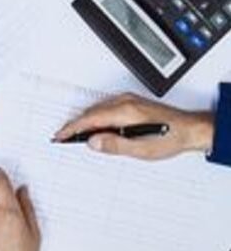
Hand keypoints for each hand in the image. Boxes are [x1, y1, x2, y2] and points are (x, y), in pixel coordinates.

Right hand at [55, 93, 213, 158]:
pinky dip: (97, 117)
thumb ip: (115, 145)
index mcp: (125, 112)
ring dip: (86, 122)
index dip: (72, 129)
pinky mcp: (131, 102)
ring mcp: (128, 100)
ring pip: (98, 110)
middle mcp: (125, 102)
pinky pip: (106, 108)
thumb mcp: (142, 149)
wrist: (191, 129)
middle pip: (91, 113)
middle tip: (64, 138)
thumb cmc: (171, 138)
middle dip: (76, 125)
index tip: (60, 136)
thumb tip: (93, 143)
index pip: (90, 120)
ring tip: (78, 136)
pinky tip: (97, 127)